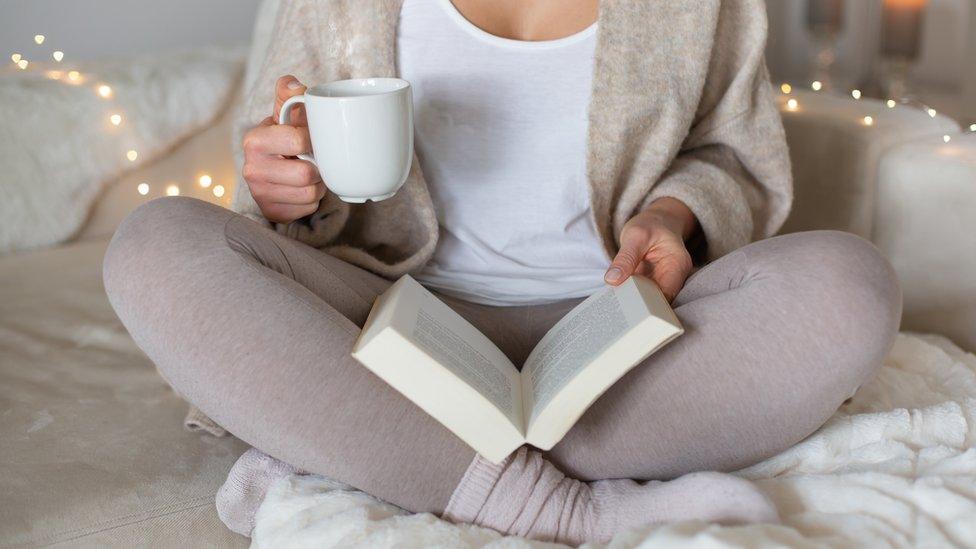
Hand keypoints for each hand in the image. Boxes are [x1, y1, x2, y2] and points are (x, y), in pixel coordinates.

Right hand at [242, 75, 325, 223]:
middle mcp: (251, 169)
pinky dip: (312, 200)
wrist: (273, 168)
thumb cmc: (283, 137)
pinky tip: (303, 189)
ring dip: (318, 184)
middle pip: (306, 174)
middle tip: (314, 160)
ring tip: (310, 173)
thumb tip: (297, 86)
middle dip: (318, 167)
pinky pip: (307, 208)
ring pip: (310, 193)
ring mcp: (260, 194)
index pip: (297, 140)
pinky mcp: (272, 212)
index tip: (311, 138)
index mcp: (254, 140)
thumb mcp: (284, 113)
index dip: (312, 139)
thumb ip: (290, 94)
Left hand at [604, 198, 696, 301]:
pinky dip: (630, 298)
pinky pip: (642, 296)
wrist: (657, 221)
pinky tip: (617, 301)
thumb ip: (625, 257)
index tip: (628, 311)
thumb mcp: (635, 235)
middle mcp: (674, 278)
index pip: (666, 296)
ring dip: (633, 305)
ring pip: (650, 302)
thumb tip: (612, 280)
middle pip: (659, 303)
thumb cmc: (650, 225)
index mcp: (677, 265)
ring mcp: (664, 282)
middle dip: (639, 310)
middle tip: (617, 314)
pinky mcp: (653, 284)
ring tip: (615, 309)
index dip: (649, 307)